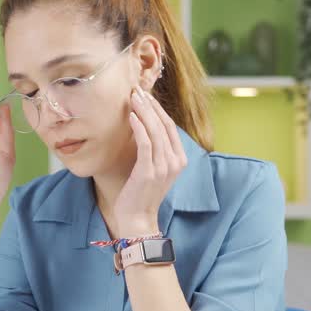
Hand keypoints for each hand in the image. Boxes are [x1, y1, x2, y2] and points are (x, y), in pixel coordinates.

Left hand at [113, 86, 186, 234]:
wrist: (137, 219)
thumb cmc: (141, 192)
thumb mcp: (153, 168)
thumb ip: (154, 149)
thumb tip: (143, 125)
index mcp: (179, 159)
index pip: (170, 127)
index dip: (158, 109)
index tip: (145, 95)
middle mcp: (175, 162)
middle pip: (164, 125)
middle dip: (150, 106)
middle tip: (136, 91)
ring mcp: (163, 167)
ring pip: (155, 131)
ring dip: (143, 112)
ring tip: (132, 98)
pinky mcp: (149, 172)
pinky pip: (145, 144)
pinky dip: (139, 127)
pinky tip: (131, 116)